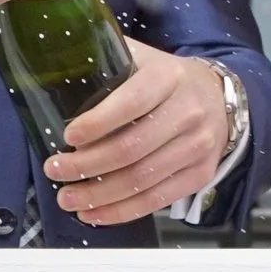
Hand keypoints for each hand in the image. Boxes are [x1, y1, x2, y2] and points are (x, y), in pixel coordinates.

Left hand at [46, 43, 230, 225]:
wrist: (215, 96)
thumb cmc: (164, 79)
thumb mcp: (141, 58)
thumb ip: (106, 59)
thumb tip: (55, 64)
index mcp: (168, 77)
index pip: (132, 102)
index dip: (98, 123)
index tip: (67, 137)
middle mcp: (188, 112)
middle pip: (132, 148)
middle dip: (87, 165)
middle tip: (54, 170)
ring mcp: (197, 146)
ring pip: (142, 179)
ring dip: (99, 194)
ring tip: (67, 198)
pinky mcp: (200, 174)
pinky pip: (157, 199)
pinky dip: (121, 211)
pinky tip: (93, 213)